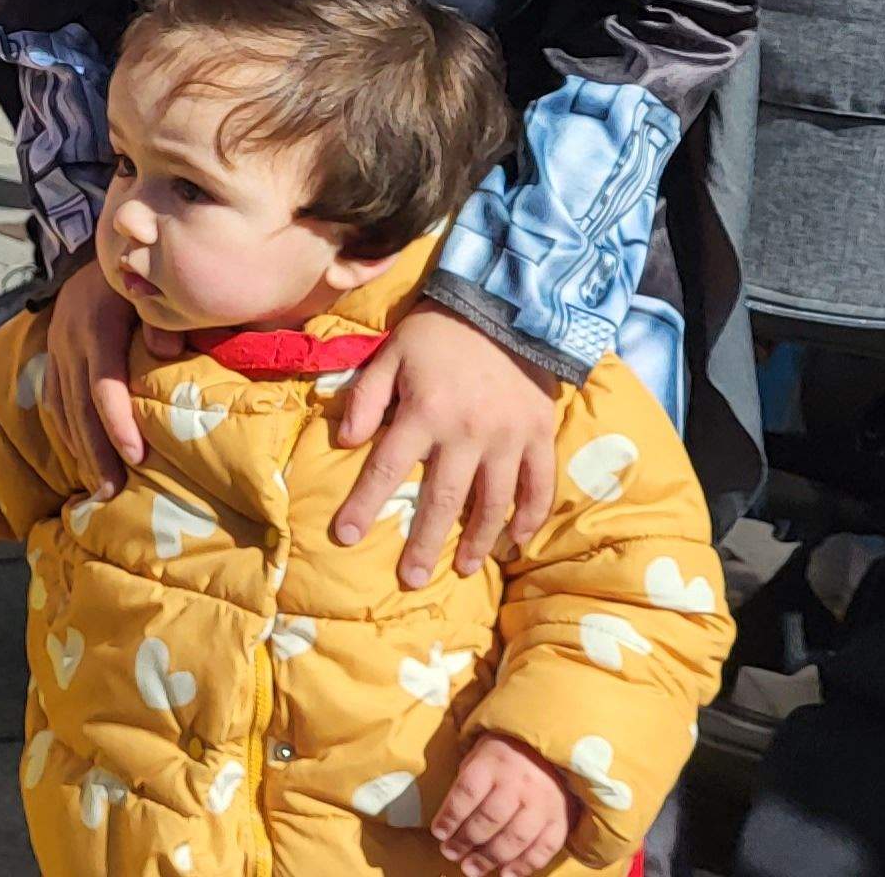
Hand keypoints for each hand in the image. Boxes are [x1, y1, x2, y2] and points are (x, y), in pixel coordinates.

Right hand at [38, 267, 183, 496]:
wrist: (98, 249)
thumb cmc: (136, 273)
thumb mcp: (149, 287)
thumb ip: (160, 318)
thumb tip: (168, 352)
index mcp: (96, 327)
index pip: (105, 386)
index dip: (118, 424)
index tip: (136, 458)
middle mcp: (70, 342)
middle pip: (80, 408)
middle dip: (96, 453)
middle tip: (111, 493)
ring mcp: (57, 349)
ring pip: (64, 408)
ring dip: (80, 450)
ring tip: (98, 487)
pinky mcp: (53, 354)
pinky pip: (55, 400)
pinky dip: (66, 430)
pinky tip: (80, 454)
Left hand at [334, 303, 559, 586]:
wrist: (506, 305)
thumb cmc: (439, 332)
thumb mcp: (390, 353)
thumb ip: (366, 397)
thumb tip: (345, 442)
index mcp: (424, 412)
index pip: (385, 469)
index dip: (364, 505)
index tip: (345, 537)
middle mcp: (467, 432)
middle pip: (442, 499)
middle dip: (425, 543)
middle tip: (413, 580)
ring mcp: (509, 437)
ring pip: (493, 502)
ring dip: (479, 540)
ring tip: (465, 569)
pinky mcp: (540, 434)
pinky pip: (538, 485)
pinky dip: (529, 516)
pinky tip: (517, 541)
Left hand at [435, 734, 576, 876]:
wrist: (548, 751)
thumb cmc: (502, 759)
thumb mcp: (478, 758)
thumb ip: (466, 789)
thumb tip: (449, 828)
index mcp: (493, 762)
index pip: (468, 792)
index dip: (451, 816)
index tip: (439, 834)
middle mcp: (520, 782)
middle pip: (490, 817)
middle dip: (467, 840)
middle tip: (451, 854)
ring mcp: (543, 801)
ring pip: (516, 836)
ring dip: (491, 857)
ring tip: (472, 869)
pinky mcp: (560, 818)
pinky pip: (545, 847)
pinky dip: (526, 864)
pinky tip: (507, 874)